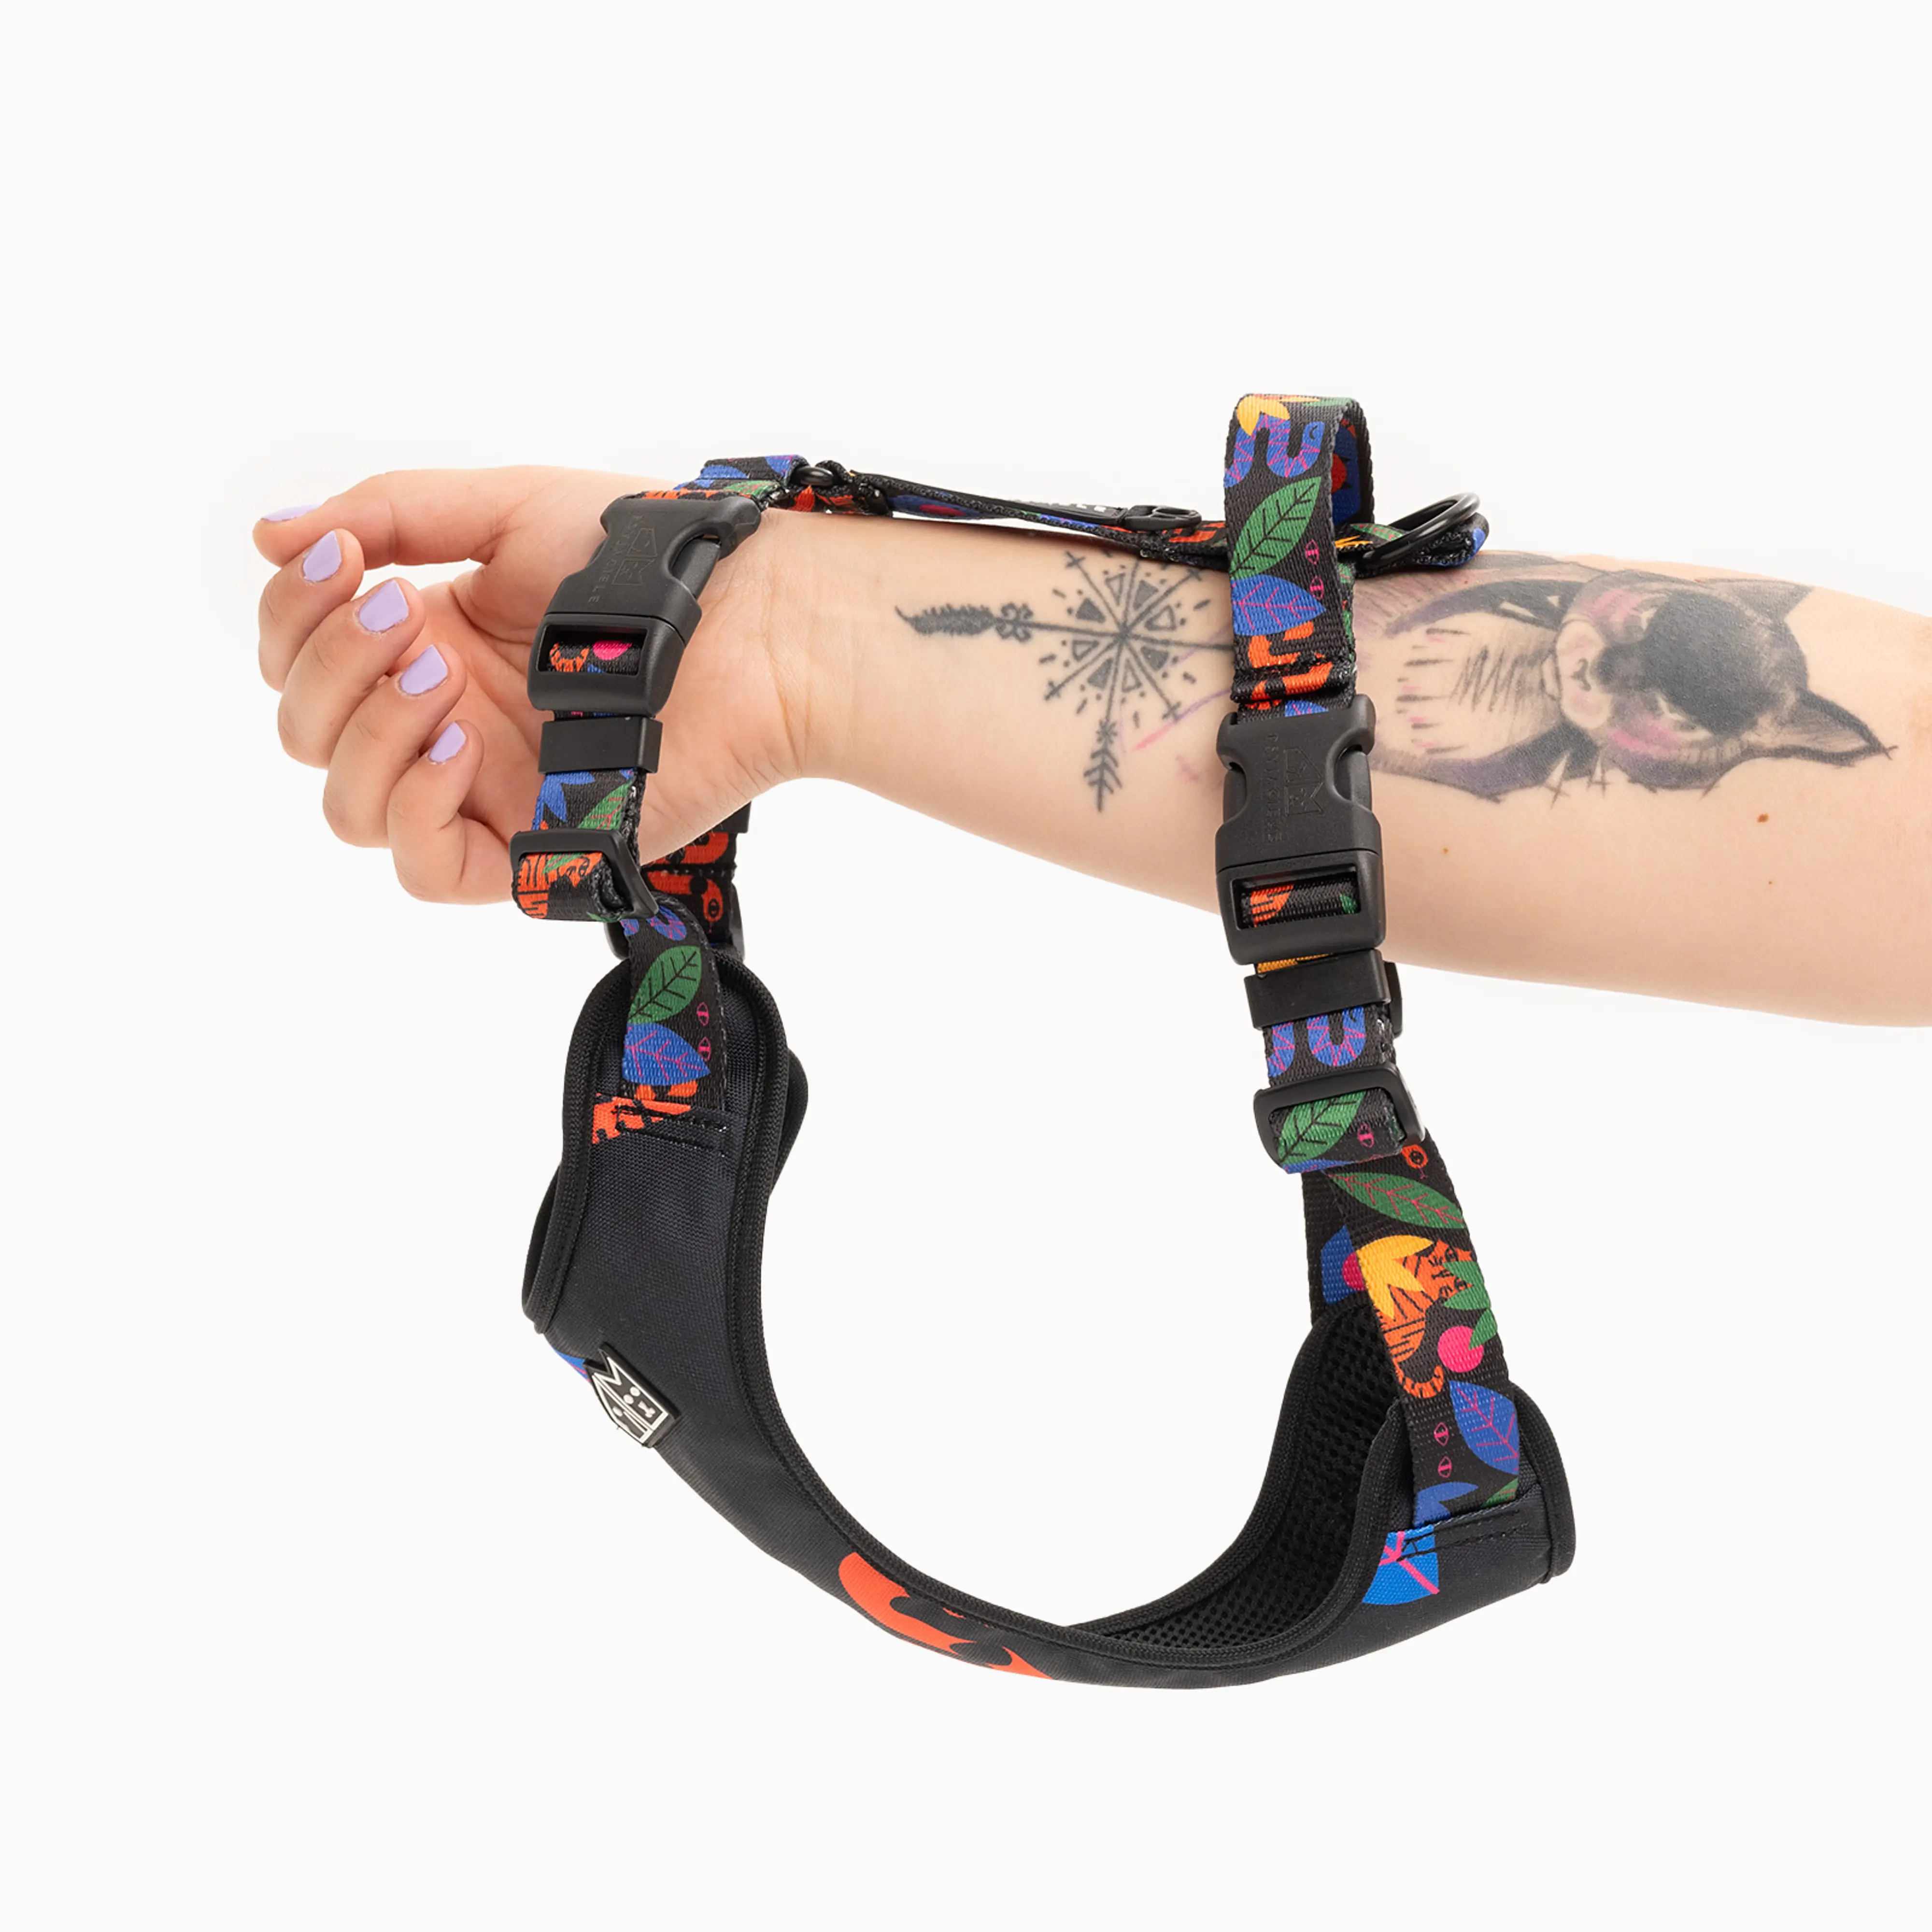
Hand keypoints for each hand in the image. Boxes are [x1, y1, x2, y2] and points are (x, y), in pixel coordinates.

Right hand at [254, 467, 810, 901]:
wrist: (746, 621)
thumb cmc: (637, 559)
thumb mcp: (497, 508)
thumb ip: (384, 514)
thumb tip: (271, 536)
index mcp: (426, 644)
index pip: (299, 657)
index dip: (295, 615)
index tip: (344, 560)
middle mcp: (443, 722)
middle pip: (308, 732)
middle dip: (330, 664)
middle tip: (402, 609)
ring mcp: (481, 791)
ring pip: (349, 807)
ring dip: (368, 728)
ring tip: (443, 671)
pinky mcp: (531, 846)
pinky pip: (423, 866)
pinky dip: (413, 806)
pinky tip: (459, 742)